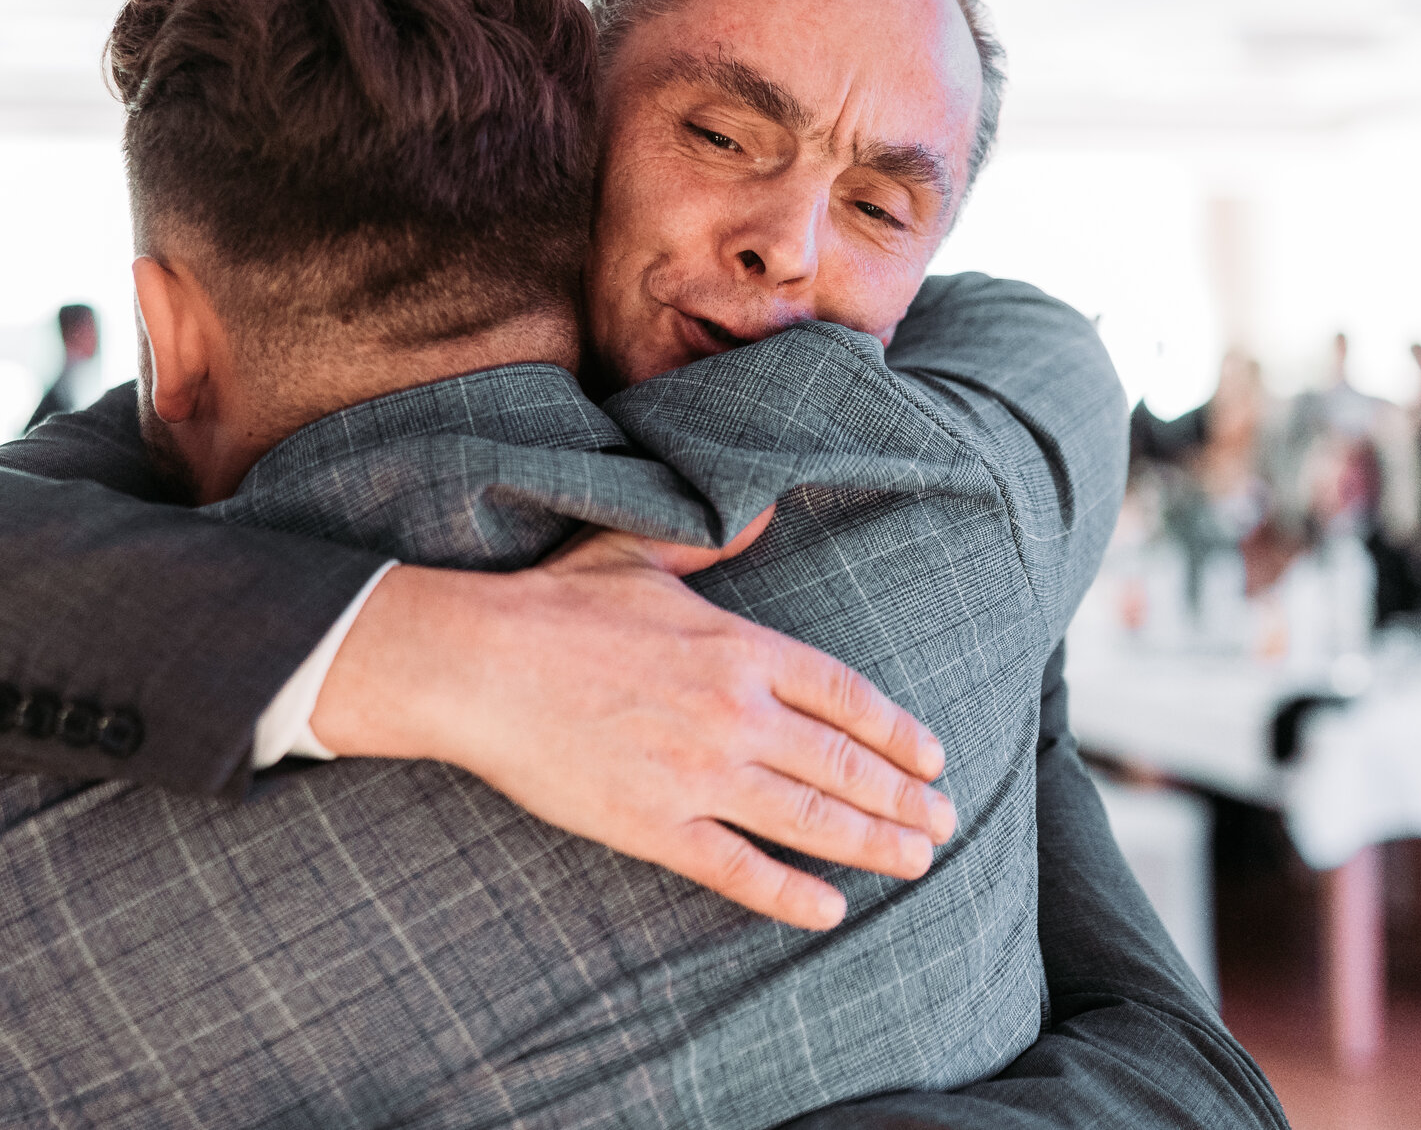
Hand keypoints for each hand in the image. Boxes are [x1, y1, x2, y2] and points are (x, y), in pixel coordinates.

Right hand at [312, 509, 954, 929]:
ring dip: (872, 844)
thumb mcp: (637, 552)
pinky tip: (830, 910)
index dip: (897, 732)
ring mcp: (699, 774)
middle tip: (943, 826)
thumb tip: (761, 509)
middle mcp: (735, 713)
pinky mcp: (654, 824)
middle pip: (844, 764)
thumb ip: (709, 541)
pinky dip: (789, 893)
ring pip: (809, 819)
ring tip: (916, 863)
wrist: (477, 663)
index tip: (933, 758)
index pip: (846, 696)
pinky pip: (738, 867)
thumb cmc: (552, 604)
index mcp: (740, 647)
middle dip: (903, 799)